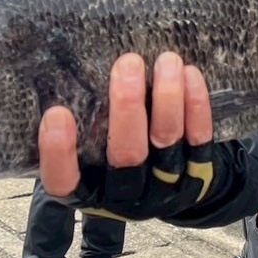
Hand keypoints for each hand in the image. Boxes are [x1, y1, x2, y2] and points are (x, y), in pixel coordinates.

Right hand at [39, 52, 218, 217]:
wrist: (174, 192)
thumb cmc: (114, 162)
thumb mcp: (89, 159)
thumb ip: (80, 133)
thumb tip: (67, 76)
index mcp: (89, 195)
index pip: (64, 183)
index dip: (58, 153)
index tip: (56, 113)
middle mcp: (128, 196)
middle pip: (126, 155)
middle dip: (127, 107)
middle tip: (127, 64)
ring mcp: (167, 185)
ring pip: (167, 141)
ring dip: (167, 98)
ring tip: (166, 61)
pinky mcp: (200, 171)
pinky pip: (200, 137)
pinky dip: (196, 105)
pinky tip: (189, 75)